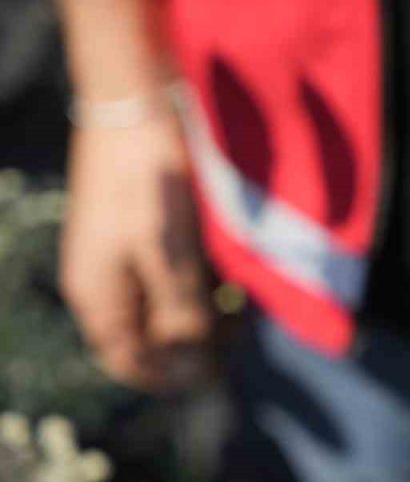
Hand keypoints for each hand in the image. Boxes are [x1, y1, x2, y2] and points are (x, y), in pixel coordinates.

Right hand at [60, 114, 214, 390]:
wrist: (136, 104)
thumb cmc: (151, 181)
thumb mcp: (170, 254)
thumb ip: (179, 313)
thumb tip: (191, 367)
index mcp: (97, 297)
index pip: (127, 361)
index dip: (170, 377)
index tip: (215, 377)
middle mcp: (103, 282)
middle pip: (146, 336)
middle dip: (192, 345)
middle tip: (239, 337)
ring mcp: (120, 255)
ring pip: (161, 305)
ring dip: (200, 315)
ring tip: (241, 309)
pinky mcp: (141, 230)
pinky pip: (168, 275)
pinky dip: (198, 284)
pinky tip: (231, 277)